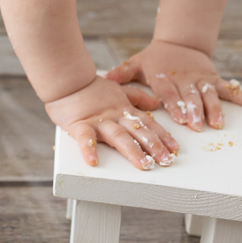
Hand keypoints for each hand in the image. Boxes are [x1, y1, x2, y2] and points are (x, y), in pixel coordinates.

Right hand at [45, 75, 179, 169]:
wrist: (67, 78)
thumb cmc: (89, 86)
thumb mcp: (118, 88)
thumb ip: (136, 96)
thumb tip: (154, 103)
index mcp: (123, 110)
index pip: (147, 124)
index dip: (162, 136)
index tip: (175, 149)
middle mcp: (114, 116)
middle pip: (138, 132)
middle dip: (154, 147)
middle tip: (167, 161)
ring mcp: (98, 121)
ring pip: (118, 136)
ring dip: (132, 151)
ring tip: (143, 164)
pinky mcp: (80, 124)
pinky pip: (84, 138)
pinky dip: (88, 149)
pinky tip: (93, 161)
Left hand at [106, 40, 241, 131]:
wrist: (179, 42)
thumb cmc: (154, 58)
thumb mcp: (136, 63)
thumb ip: (123, 73)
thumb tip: (106, 78)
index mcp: (164, 76)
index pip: (169, 92)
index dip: (174, 104)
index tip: (179, 118)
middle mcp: (184, 78)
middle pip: (190, 96)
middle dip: (194, 111)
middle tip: (199, 126)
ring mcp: (201, 79)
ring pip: (209, 94)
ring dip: (214, 109)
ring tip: (219, 124)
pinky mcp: (214, 79)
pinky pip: (229, 90)